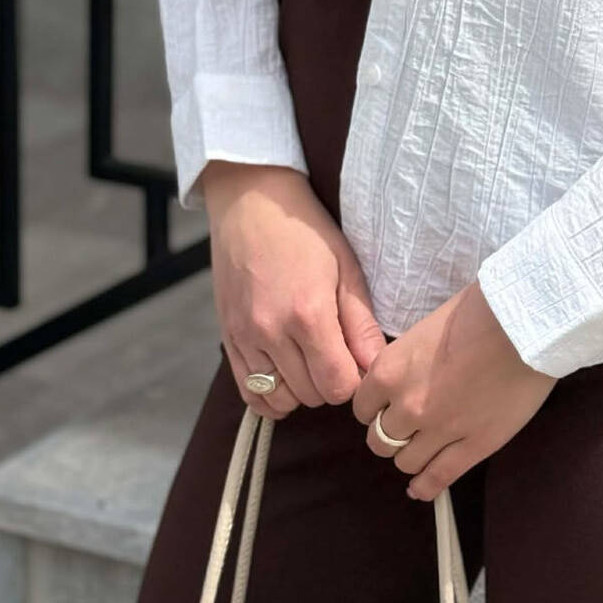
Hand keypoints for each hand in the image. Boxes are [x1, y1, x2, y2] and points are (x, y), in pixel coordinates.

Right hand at [201, 161, 386, 419]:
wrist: (252, 204)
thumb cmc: (307, 231)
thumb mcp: (347, 268)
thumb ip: (361, 324)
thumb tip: (375, 367)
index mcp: (307, 314)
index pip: (337, 386)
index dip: (355, 380)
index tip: (358, 359)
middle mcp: (271, 332)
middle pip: (311, 395)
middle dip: (331, 382)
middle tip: (338, 354)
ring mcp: (244, 337)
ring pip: (279, 398)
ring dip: (302, 389)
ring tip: (311, 361)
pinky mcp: (227, 338)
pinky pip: (248, 391)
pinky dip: (270, 393)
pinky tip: (286, 375)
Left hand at [352, 281, 557, 499]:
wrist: (521, 324)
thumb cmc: (477, 312)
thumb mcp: (425, 329)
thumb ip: (407, 361)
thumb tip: (405, 376)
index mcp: (390, 371)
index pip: (363, 408)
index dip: (375, 408)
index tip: (387, 406)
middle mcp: (407, 406)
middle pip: (380, 440)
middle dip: (392, 434)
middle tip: (408, 426)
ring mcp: (440, 431)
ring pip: (405, 462)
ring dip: (411, 456)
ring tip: (424, 447)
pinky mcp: (474, 446)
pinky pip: (438, 478)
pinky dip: (425, 487)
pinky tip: (421, 487)